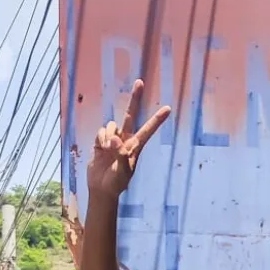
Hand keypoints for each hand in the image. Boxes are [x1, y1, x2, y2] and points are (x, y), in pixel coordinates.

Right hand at [87, 79, 169, 201]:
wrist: (102, 188)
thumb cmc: (117, 183)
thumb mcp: (122, 172)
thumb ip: (120, 155)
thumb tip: (114, 138)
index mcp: (136, 147)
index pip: (148, 130)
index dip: (157, 119)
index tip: (168, 108)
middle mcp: (126, 139)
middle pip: (130, 115)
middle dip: (135, 98)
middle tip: (140, 81)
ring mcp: (113, 138)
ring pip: (111, 125)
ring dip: (108, 136)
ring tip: (108, 150)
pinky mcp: (100, 140)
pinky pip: (100, 131)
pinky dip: (100, 139)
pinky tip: (101, 149)